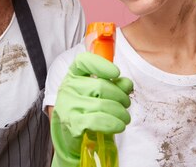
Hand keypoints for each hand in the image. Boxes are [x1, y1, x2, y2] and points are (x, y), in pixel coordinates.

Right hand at [51, 52, 132, 166]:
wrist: (70, 134)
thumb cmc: (85, 109)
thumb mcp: (98, 93)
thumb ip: (114, 85)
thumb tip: (127, 83)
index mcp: (74, 75)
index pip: (83, 61)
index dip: (101, 65)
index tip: (117, 73)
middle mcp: (68, 88)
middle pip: (101, 86)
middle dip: (120, 96)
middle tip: (126, 104)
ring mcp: (69, 106)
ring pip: (102, 105)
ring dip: (120, 113)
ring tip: (124, 117)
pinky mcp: (73, 124)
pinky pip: (97, 120)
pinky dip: (113, 123)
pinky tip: (118, 125)